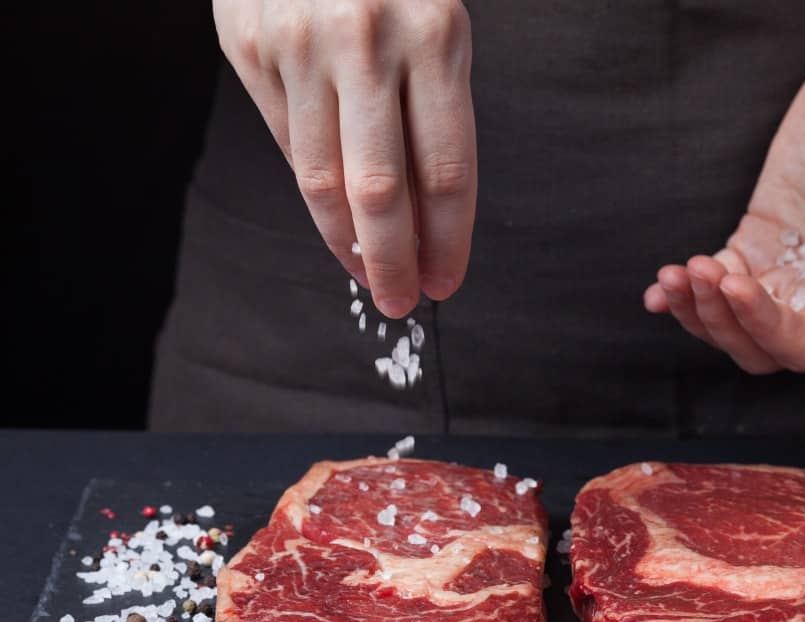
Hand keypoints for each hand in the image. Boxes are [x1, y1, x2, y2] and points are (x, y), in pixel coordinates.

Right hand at [213, 0, 475, 316]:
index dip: (447, 240)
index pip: (445, 170)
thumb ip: (431, 112)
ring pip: (322, 180)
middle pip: (380, 191)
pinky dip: (315, 195)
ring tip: (371, 276)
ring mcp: (298, 44)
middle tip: (406, 302)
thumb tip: (427, 222)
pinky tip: (335, 224)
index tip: (448, 280)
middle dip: (395, 263)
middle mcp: (365, 41)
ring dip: (348, 245)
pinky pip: (286, 145)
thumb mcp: (438, 23)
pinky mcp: (249, 47)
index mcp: (435, 33)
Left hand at [644, 51, 804, 371]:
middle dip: (724, 321)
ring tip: (676, 275)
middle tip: (701, 276)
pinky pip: (718, 282)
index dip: (766, 328)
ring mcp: (790, 271)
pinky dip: (687, 293)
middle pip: (762, 346)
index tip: (738, 284)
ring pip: (734, 321)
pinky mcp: (759, 242)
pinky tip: (659, 288)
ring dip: (699, 310)